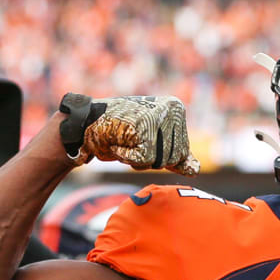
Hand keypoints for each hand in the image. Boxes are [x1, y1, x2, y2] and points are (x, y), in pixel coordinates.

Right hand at [58, 93, 199, 175]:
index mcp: (177, 109)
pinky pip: (144, 159)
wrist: (85, 122)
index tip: (141, 139)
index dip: (158, 157)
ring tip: (124, 139)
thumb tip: (195, 170)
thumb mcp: (152, 143)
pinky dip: (127, 157)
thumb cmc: (119, 131)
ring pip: (159, 160)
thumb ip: (174, 155)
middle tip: (131, 139)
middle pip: (172, 159)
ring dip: (136, 158)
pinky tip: (118, 142)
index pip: (181, 154)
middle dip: (148, 158)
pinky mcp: (142, 125)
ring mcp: (157, 116)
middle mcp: (171, 109)